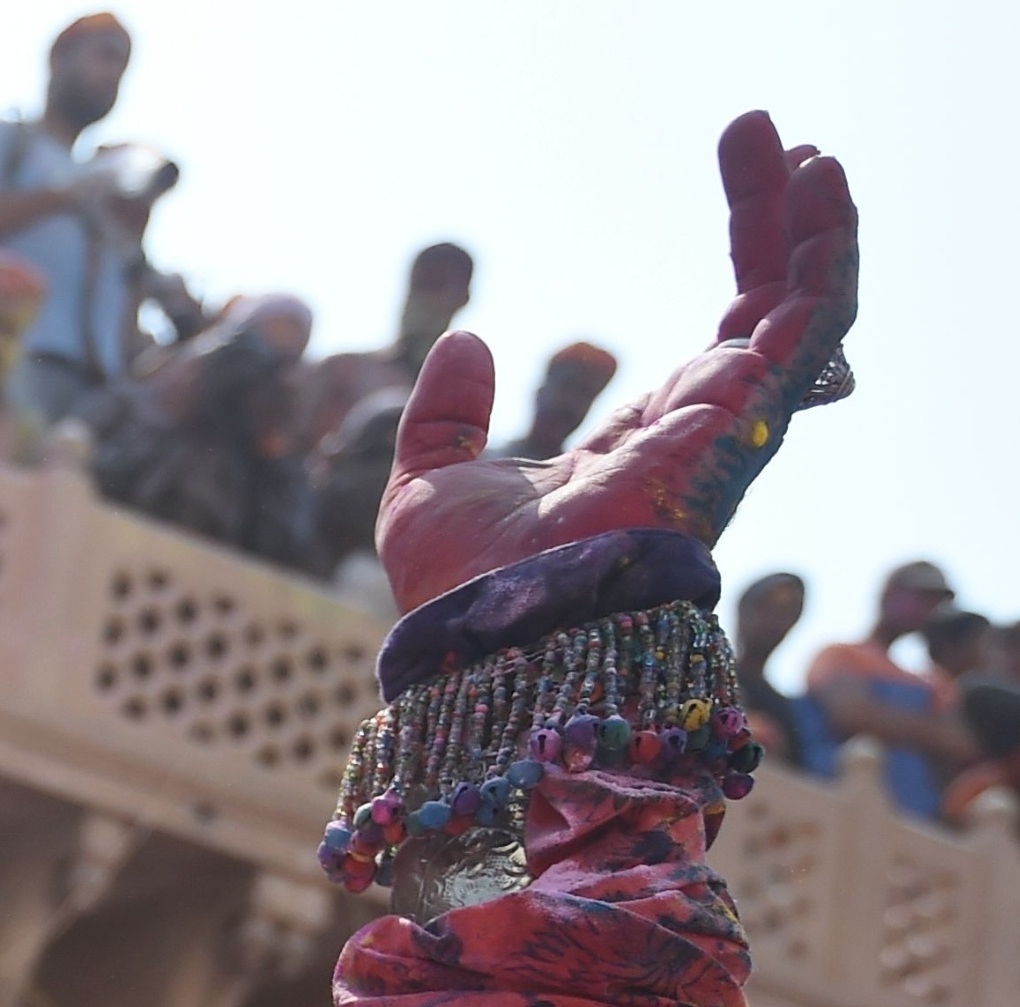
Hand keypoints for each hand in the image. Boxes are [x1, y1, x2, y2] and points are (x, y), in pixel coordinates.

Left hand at [380, 112, 853, 611]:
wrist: (489, 626)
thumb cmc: (462, 587)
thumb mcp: (431, 480)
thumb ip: (447, 416)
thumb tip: (465, 340)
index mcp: (653, 439)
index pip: (728, 327)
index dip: (748, 244)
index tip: (743, 161)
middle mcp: (707, 431)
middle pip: (772, 304)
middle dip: (778, 217)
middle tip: (765, 133)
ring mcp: (729, 430)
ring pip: (809, 313)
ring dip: (817, 229)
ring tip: (810, 152)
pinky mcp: (738, 425)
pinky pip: (812, 334)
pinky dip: (824, 265)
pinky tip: (820, 201)